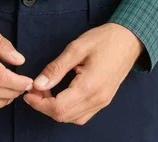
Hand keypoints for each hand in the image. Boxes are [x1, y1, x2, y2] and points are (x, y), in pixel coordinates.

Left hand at [22, 22, 144, 125]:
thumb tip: (38, 84)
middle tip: (36, 88)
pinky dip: (68, 110)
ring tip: (47, 89)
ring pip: (73, 118)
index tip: (28, 91)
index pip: (58, 108)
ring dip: (56, 109)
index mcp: (89, 86)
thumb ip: (56, 68)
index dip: (39, 103)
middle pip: (64, 116)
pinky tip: (62, 94)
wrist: (129, 40)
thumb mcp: (76, 48)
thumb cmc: (103, 39)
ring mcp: (102, 103)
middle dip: (44, 106)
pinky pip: (82, 115)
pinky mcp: (104, 101)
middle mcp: (97, 100)